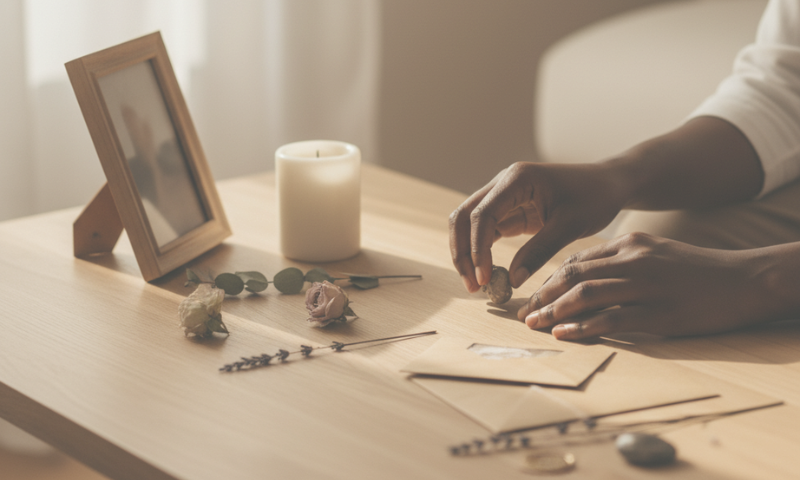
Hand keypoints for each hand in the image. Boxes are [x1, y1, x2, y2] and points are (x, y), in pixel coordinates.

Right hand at [449, 162, 625, 291]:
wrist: (608, 185)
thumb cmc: (594, 198)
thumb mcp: (569, 226)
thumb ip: (539, 251)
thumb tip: (512, 281)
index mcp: (517, 179)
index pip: (482, 215)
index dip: (477, 248)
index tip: (484, 278)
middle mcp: (503, 183)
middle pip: (464, 217)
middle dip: (462, 252)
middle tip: (472, 286)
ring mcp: (502, 196)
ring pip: (468, 224)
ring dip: (467, 253)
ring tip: (475, 285)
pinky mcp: (508, 210)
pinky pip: (485, 231)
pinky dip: (480, 252)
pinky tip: (486, 275)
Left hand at [519, 232, 768, 338]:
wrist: (744, 280)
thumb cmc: (695, 270)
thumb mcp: (655, 252)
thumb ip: (620, 261)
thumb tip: (581, 278)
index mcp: (630, 244)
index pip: (577, 260)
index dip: (549, 279)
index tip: (532, 296)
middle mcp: (634, 260)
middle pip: (574, 275)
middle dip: (543, 295)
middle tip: (524, 313)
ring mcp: (646, 286)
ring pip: (587, 295)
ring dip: (554, 311)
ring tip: (535, 324)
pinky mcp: (659, 313)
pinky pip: (612, 319)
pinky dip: (583, 327)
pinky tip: (564, 333)